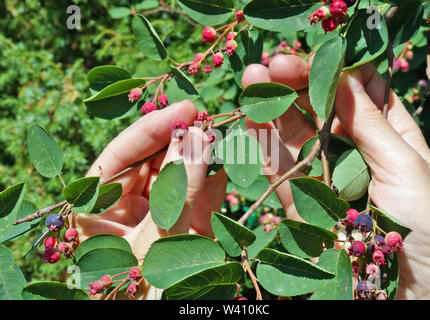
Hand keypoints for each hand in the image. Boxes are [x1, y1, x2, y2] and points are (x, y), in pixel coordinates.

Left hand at [70, 100, 227, 297]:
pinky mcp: (190, 217)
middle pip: (155, 157)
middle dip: (182, 137)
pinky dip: (220, 172)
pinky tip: (235, 154)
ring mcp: (161, 208)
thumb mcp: (155, 244)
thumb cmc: (145, 294)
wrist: (165, 316)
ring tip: (225, 131)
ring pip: (181, 168)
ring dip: (203, 150)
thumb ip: (177, 193)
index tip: (183, 109)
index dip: (151, 129)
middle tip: (210, 119)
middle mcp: (129, 203)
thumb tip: (197, 136)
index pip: (120, 156)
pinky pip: (204, 188)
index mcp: (99, 208)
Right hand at [241, 55, 429, 299]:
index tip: (307, 57)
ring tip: (252, 81)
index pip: (359, 92)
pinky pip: (282, 171)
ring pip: (296, 137)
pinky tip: (251, 121)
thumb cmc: (428, 227)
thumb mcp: (404, 165)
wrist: (412, 294)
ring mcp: (328, 178)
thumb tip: (344, 76)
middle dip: (297, 85)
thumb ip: (369, 123)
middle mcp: (357, 153)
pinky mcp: (304, 205)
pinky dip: (265, 147)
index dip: (333, 71)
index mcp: (392, 137)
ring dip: (275, 109)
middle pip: (322, 111)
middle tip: (269, 65)